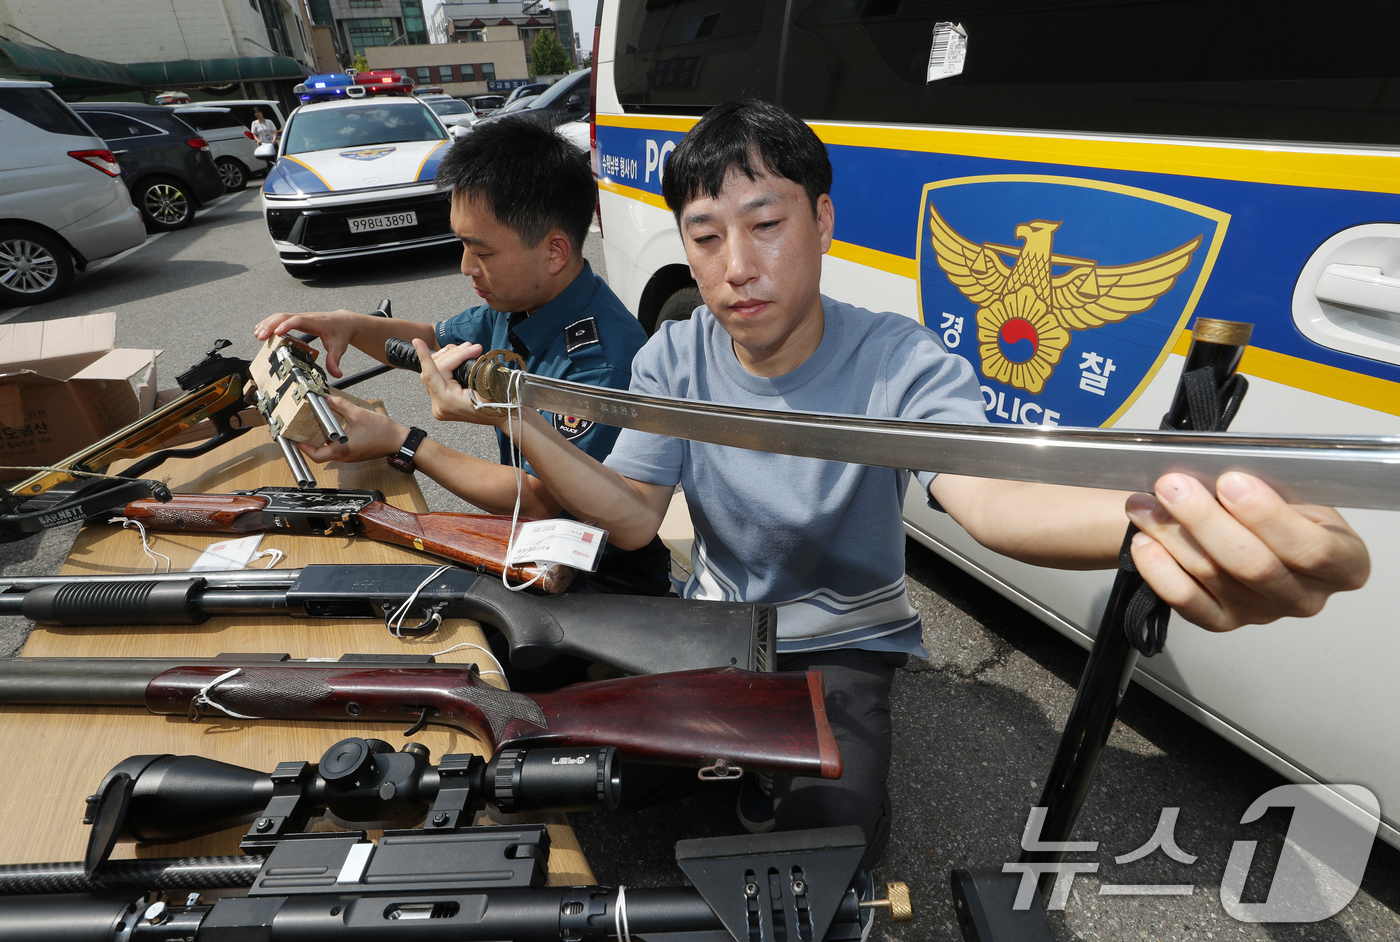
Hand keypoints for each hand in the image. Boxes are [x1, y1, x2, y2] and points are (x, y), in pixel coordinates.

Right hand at [253, 309, 361, 377]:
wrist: (343, 322)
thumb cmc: (340, 332)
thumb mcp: (339, 347)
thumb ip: (335, 360)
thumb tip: (336, 374)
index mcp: (316, 322)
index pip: (299, 320)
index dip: (287, 325)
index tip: (276, 332)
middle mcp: (306, 317)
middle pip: (284, 316)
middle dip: (271, 325)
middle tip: (260, 336)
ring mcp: (300, 317)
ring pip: (280, 316)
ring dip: (268, 324)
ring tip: (258, 334)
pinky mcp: (297, 320)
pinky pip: (281, 319)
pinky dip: (270, 323)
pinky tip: (261, 330)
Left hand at [297, 396, 406, 463]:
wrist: (399, 441)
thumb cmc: (382, 432)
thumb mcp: (358, 414)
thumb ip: (340, 405)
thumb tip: (326, 397)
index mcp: (342, 450)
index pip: (316, 456)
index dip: (304, 449)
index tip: (297, 439)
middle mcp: (344, 456)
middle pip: (321, 454)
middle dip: (310, 442)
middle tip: (304, 429)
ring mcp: (350, 456)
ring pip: (330, 451)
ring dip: (323, 439)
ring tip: (317, 425)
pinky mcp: (355, 453)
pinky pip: (339, 448)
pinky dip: (333, 439)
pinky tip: (334, 427)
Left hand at [414, 339, 495, 426]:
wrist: (506, 418)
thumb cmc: (500, 403)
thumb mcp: (486, 382)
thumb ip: (471, 366)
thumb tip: (467, 349)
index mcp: (447, 402)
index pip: (433, 372)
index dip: (426, 355)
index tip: (418, 341)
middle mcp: (439, 405)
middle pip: (433, 370)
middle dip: (450, 354)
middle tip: (470, 346)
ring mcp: (440, 406)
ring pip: (433, 373)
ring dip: (448, 358)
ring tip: (466, 350)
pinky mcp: (443, 403)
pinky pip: (437, 379)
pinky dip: (446, 366)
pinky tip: (457, 358)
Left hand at [1125, 471, 1369, 631]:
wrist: (1256, 530)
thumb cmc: (1280, 509)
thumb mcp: (1295, 492)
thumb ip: (1269, 489)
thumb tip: (1220, 475)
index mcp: (1343, 564)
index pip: (1312, 550)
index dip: (1268, 516)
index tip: (1230, 481)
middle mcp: (1306, 596)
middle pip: (1254, 565)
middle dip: (1206, 519)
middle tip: (1174, 486)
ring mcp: (1263, 613)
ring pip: (1214, 577)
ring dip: (1172, 534)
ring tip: (1146, 504)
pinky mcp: (1224, 622)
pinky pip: (1188, 602)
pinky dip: (1161, 571)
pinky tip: (1145, 542)